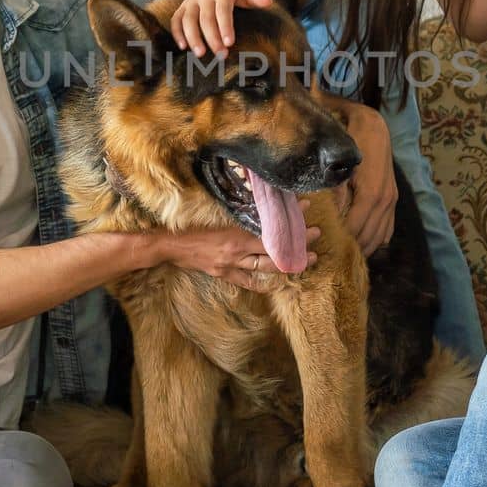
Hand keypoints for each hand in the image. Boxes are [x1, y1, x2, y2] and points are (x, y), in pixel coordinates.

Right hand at [159, 222, 319, 292]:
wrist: (171, 245)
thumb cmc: (192, 226)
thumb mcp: (218, 216)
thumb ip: (240, 213)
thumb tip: (263, 204)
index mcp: (235, 236)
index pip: (270, 230)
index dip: (289, 223)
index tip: (305, 210)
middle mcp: (236, 254)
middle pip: (274, 251)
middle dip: (297, 244)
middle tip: (316, 234)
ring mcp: (231, 267)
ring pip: (266, 268)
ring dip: (288, 263)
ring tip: (307, 259)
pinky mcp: (224, 275)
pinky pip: (249, 282)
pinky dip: (265, 282)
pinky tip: (278, 282)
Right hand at [171, 0, 275, 56]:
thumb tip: (269, 1)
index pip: (223, 10)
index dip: (226, 26)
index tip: (230, 43)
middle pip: (205, 18)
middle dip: (212, 37)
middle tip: (220, 55)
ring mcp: (191, 0)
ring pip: (188, 19)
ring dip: (192, 37)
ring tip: (200, 54)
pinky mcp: (183, 6)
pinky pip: (176, 19)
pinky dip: (177, 33)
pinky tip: (182, 47)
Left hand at [334, 103, 395, 255]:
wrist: (374, 126)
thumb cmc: (353, 141)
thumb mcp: (340, 164)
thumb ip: (336, 190)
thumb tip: (330, 215)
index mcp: (372, 194)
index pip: (355, 229)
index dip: (340, 241)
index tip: (324, 248)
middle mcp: (385, 201)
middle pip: (368, 237)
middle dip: (351, 248)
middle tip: (332, 256)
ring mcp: (392, 200)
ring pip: (380, 236)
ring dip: (364, 247)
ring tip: (345, 254)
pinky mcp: (393, 198)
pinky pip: (388, 228)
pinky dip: (377, 239)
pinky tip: (363, 243)